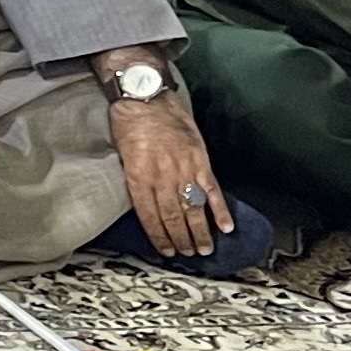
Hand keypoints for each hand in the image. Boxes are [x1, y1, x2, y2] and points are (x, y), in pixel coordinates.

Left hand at [107, 91, 234, 256]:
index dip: (158, 236)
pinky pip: (212, 190)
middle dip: (180, 239)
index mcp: (139, 178)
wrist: (145, 96)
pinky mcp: (200, 160)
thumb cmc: (129, 124)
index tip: (165, 251)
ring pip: (192, 208)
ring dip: (200, 231)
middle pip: (172, 216)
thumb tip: (146, 205)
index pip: (150, 216)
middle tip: (187, 254)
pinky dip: (220, 209)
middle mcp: (162, 177)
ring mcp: (183, 169)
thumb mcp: (124, 156)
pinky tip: (227, 226)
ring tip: (204, 249)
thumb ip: (137, 180)